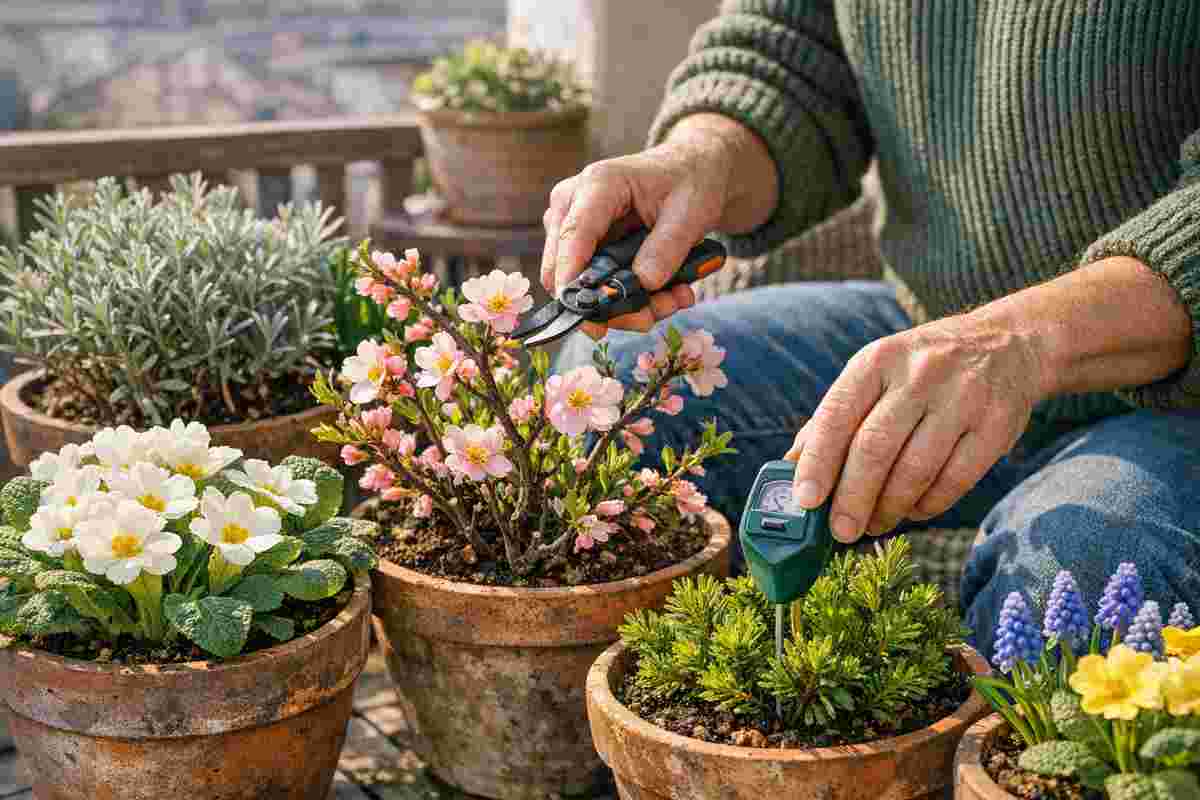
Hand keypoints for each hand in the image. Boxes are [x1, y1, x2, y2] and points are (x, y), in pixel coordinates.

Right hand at [541, 114, 776, 337]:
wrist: (691, 173)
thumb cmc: (689, 182)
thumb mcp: (691, 212)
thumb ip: (667, 247)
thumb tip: (643, 284)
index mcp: (599, 184)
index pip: (573, 236)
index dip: (573, 279)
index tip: (589, 317)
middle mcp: (573, 205)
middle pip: (568, 270)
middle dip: (609, 303)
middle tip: (653, 315)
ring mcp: (573, 227)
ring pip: (579, 286)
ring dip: (624, 305)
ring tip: (673, 300)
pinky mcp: (582, 248)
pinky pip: (593, 286)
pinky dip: (627, 298)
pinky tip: (664, 294)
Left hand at [784, 314, 1045, 542]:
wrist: (1006, 345)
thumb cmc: (921, 370)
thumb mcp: (875, 374)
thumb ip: (834, 418)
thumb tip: (790, 466)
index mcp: (877, 360)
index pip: (838, 414)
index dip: (818, 462)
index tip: (804, 500)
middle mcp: (919, 375)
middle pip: (875, 448)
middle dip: (852, 498)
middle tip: (840, 531)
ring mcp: (961, 398)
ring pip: (915, 470)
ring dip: (889, 508)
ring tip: (873, 525)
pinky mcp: (996, 426)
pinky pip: (954, 480)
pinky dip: (927, 505)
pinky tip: (912, 512)